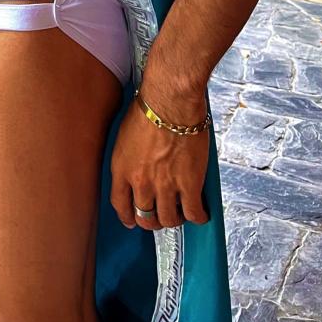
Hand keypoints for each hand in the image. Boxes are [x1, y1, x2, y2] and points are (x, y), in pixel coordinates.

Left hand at [109, 91, 210, 230]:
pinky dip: (198, 216)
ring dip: (175, 219)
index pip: (120, 204)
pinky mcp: (189, 185)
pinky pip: (194, 213)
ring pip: (169, 219)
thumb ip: (129, 157)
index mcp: (122, 169)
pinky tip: (201, 212)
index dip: (127, 216)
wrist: (170, 101)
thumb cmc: (148, 108)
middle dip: (152, 220)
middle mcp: (141, 182)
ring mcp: (165, 186)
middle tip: (160, 216)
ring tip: (181, 212)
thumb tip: (138, 167)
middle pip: (145, 217)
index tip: (132, 220)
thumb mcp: (125, 135)